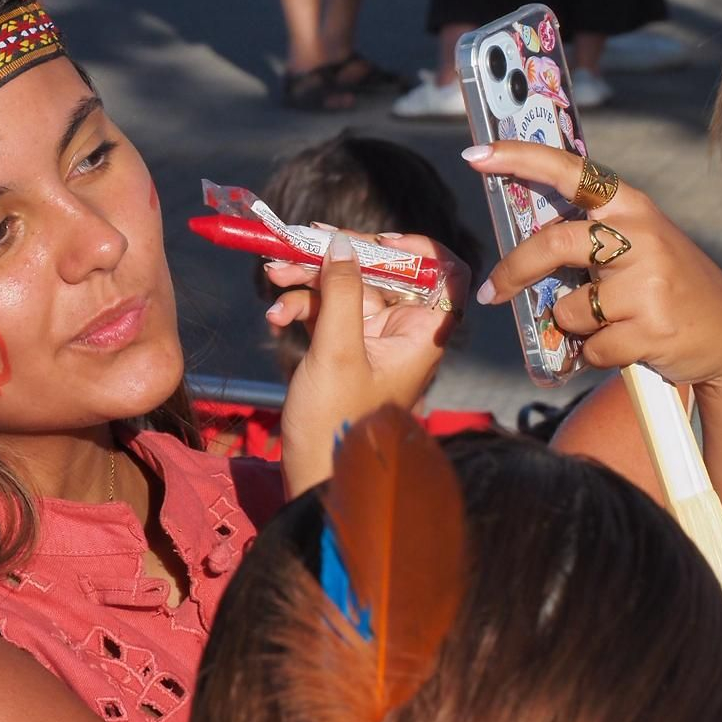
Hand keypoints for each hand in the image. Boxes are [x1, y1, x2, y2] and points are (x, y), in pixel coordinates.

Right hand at [270, 229, 463, 493]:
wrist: (318, 479)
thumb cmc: (338, 425)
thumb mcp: (338, 352)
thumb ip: (342, 293)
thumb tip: (341, 243)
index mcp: (424, 334)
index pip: (447, 273)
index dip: (421, 250)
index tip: (382, 243)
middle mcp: (404, 331)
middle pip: (383, 271)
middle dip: (337, 257)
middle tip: (299, 245)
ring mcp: (373, 339)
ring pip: (348, 286)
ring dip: (309, 278)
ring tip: (273, 276)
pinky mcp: (344, 348)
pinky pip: (327, 310)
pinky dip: (302, 306)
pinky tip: (276, 317)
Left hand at [464, 142, 721, 390]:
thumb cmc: (667, 288)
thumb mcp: (636, 246)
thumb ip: (587, 238)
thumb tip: (516, 244)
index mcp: (630, 207)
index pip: (570, 170)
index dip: (519, 159)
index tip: (475, 155)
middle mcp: (640, 234)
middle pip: (553, 244)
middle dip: (514, 271)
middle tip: (492, 292)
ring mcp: (648, 281)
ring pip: (568, 309)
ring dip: (574, 326)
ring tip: (612, 323)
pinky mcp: (652, 327)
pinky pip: (591, 348)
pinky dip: (596, 355)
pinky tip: (630, 346)